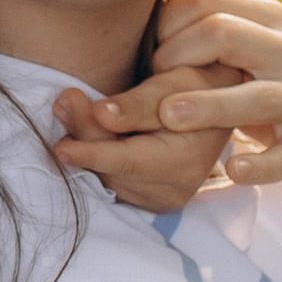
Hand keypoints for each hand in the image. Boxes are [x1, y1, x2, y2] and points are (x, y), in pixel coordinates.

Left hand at [52, 77, 231, 213]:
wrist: (221, 107)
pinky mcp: (151, 198)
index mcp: (187, 162)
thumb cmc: (200, 87)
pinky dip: (97, 159)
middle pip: (113, 172)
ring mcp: (164, 197)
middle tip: (62, 103)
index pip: (129, 163)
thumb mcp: (176, 84)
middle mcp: (177, 188)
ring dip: (87, 148)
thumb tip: (100, 113)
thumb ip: (138, 102)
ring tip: (70, 109)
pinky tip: (87, 132)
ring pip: (109, 179)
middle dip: (84, 141)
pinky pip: (114, 182)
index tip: (60, 146)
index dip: (92, 152)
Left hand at [142, 0, 281, 240]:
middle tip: (154, 92)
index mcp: (271, 18)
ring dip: (207, 106)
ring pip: (255, 96)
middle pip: (223, 33)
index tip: (152, 55)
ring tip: (168, 116)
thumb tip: (144, 0)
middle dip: (176, 58)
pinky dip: (259, 165)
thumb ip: (210, 23)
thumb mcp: (252, 45)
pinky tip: (233, 171)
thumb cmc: (274, 84)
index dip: (166, 24)